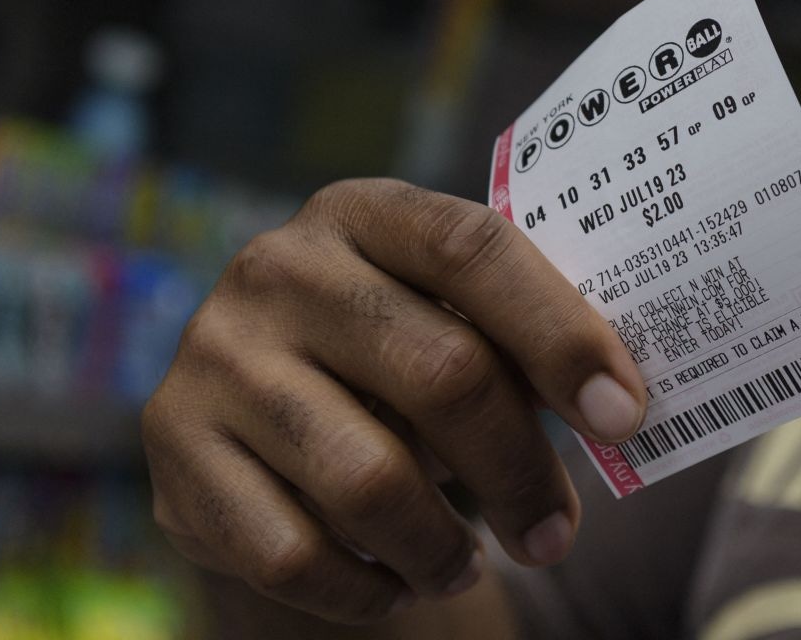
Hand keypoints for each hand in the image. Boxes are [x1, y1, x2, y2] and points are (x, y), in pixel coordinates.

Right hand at [141, 179, 646, 623]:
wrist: (249, 402)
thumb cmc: (383, 352)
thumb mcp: (438, 315)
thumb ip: (511, 341)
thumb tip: (616, 409)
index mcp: (362, 212)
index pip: (474, 248)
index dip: (561, 333)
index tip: (623, 415)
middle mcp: (278, 269)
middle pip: (441, 371)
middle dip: (520, 469)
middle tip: (557, 531)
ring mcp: (217, 359)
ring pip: (370, 480)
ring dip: (444, 546)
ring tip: (473, 564)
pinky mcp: (177, 452)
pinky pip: (293, 553)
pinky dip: (366, 588)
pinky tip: (398, 582)